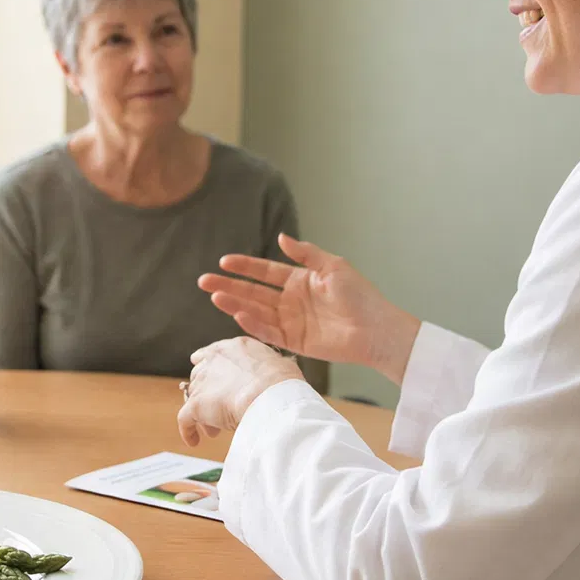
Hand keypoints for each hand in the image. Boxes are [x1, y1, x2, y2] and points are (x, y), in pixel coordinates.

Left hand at [176, 338, 304, 446]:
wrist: (270, 394)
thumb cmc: (282, 381)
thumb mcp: (278, 364)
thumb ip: (267, 367)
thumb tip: (273, 375)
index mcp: (233, 348)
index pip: (210, 355)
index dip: (211, 371)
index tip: (214, 382)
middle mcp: (213, 360)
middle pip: (201, 378)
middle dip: (208, 395)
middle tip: (219, 412)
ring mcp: (202, 382)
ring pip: (194, 398)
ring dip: (202, 414)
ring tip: (214, 431)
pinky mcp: (196, 405)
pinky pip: (185, 419)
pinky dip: (188, 430)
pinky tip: (194, 441)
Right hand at [197, 234, 420, 382]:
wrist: (375, 328)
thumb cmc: (359, 295)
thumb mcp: (332, 266)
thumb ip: (305, 254)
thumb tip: (281, 237)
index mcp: (299, 280)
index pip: (264, 272)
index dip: (244, 266)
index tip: (223, 261)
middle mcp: (290, 301)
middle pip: (253, 292)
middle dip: (229, 286)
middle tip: (203, 281)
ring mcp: (291, 321)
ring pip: (256, 311)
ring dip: (235, 304)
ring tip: (214, 296)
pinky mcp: (294, 342)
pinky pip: (269, 332)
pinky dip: (253, 324)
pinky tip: (238, 314)